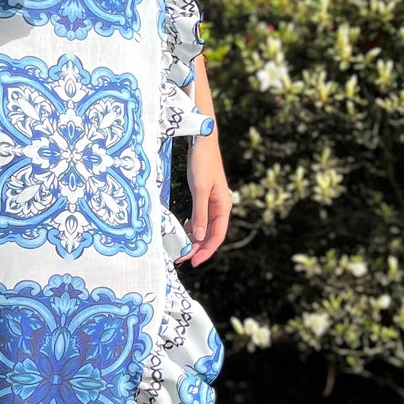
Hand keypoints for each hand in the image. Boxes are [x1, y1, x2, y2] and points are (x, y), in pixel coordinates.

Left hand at [176, 129, 229, 267]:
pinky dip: (191, 226)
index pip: (217, 236)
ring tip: (179, 249)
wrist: (203, 141)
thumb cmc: (202, 163)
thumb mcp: (200, 189)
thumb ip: (199, 213)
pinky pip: (200, 218)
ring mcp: (213, 202)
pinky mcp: (205, 196)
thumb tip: (198, 237)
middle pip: (210, 234)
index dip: (206, 251)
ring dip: (193, 239)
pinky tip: (182, 231)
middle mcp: (220, 207)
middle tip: (180, 259)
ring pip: (204, 227)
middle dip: (196, 248)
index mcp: (223, 207)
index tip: (193, 262)